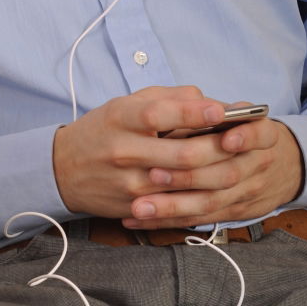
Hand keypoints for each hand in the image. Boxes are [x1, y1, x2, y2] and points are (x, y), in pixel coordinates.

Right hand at [52, 85, 229, 216]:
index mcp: (121, 117)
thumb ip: (168, 98)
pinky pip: (175, 205)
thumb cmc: (103, 129)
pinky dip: (201, 195)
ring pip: (184, 184)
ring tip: (239, 163)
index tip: (222, 108)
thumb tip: (207, 101)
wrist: (63, 169)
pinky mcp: (133, 207)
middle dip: (219, 148)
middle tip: (244, 140)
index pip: (159, 113)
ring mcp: (130, 183)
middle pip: (182, 154)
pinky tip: (219, 187)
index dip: (193, 112)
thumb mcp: (126, 103)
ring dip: (217, 174)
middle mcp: (124, 150)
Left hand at [122, 118, 304, 228]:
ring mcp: (246, 193)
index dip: (245, 138)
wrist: (283, 167)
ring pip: (210, 203)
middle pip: (227, 174)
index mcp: (263, 135)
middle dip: (188, 176)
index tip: (226, 139)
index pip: (260, 134)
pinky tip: (140, 220)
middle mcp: (258, 165)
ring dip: (172, 206)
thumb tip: (187, 104)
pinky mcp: (232, 213)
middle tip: (153, 174)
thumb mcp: (241, 115)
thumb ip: (216, 109)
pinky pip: (199, 220)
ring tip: (140, 205)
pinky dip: (169, 221)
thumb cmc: (245, 130)